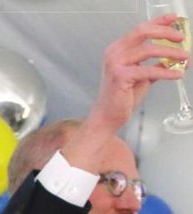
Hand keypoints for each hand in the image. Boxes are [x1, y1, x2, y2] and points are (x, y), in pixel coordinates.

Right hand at [63, 16, 186, 168]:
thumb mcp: (142, 77)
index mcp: (118, 50)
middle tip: (181, 38)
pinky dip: (165, 71)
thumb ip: (156, 66)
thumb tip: (176, 60)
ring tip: (184, 57)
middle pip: (142, 33)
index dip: (158, 22)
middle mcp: (114, 53)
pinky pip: (149, 70)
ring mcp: (115, 64)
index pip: (140, 29)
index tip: (173, 19)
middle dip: (165, 33)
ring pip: (148, 49)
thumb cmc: (121, 98)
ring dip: (170, 52)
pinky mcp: (120, 76)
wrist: (107, 117)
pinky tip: (177, 74)